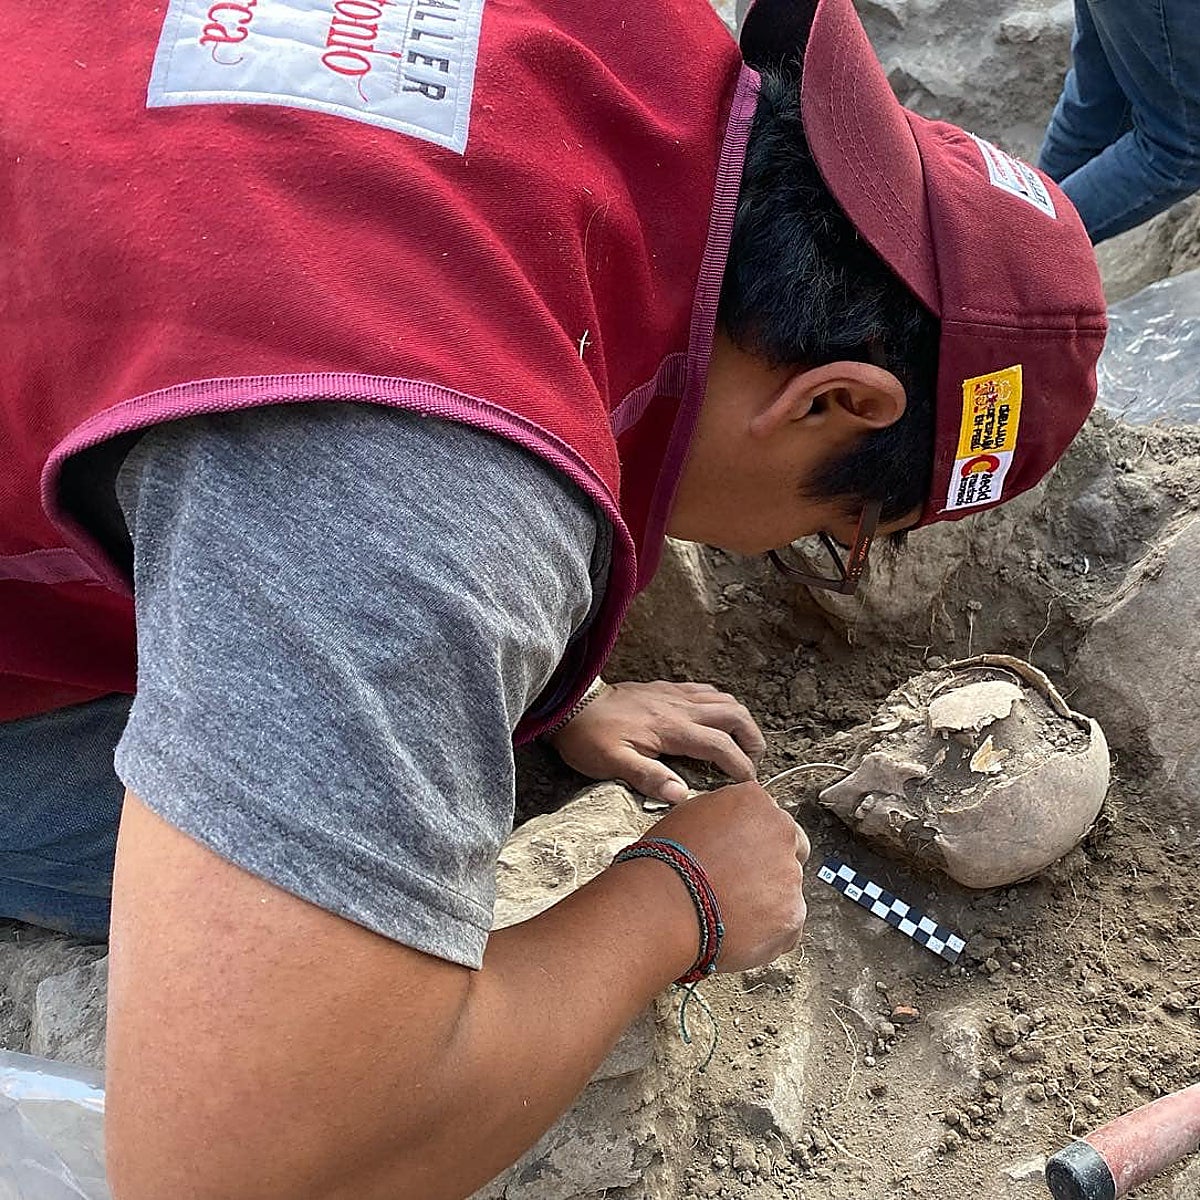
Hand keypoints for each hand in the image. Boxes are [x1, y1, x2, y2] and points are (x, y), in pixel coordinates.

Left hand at [547, 681, 765, 803]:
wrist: (570, 704)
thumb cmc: (589, 737)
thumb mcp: (612, 763)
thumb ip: (648, 777)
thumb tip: (681, 796)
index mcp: (672, 729)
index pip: (722, 746)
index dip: (741, 766)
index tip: (747, 786)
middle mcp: (680, 707)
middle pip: (735, 715)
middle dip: (752, 739)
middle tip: (753, 762)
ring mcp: (674, 694)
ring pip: (724, 699)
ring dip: (741, 720)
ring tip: (741, 743)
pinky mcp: (665, 688)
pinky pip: (705, 690)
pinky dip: (721, 703)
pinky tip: (716, 718)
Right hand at [625, 781, 809, 973]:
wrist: (662, 907)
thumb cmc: (664, 863)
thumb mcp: (690, 816)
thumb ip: (723, 817)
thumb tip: (727, 829)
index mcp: (754, 802)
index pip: (769, 817)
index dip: (754, 839)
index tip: (743, 854)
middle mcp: (779, 832)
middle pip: (790, 849)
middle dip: (772, 866)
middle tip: (741, 883)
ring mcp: (789, 875)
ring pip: (787, 889)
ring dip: (767, 901)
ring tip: (729, 912)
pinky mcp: (792, 915)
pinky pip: (788, 925)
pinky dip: (768, 933)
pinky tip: (738, 931)